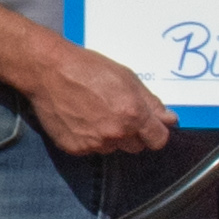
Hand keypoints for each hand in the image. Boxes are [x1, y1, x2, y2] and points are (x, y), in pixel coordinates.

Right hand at [22, 39, 174, 159]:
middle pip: (137, 146)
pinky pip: (91, 150)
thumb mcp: (126, 77)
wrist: (48, 71)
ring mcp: (94, 144)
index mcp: (133, 115)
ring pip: (113, 148)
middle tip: (117, 112)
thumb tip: (170, 119)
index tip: (149, 126)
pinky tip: (80, 119)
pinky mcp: (75, 149)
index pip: (158, 140)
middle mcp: (116, 133)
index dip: (155, 132)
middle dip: (132, 133)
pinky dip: (89, 139)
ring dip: (110, 137)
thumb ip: (151, 102)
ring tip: (94, 113)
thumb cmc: (88, 68)